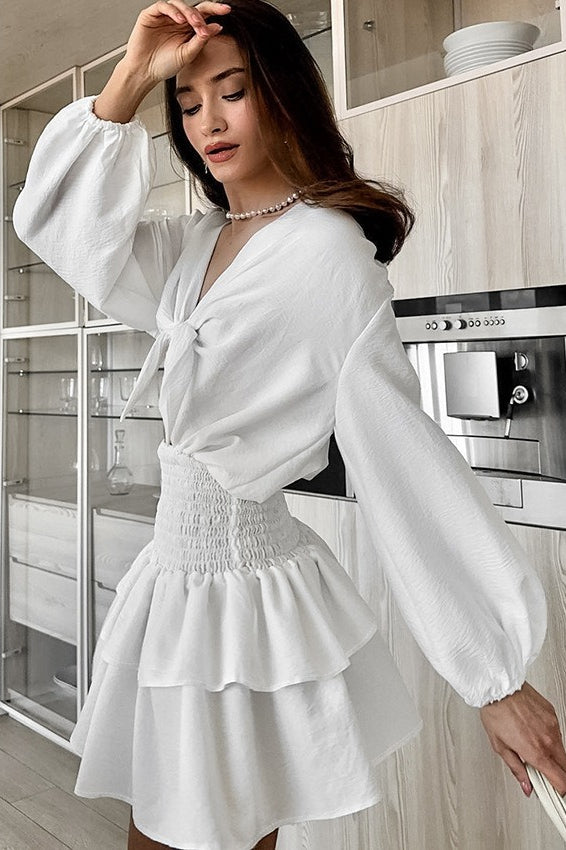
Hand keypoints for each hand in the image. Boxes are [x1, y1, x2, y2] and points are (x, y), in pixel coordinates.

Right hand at [123, 0, 231, 83]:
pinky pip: (164, 6)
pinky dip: (173, 10)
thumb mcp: (187, 54)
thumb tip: (217, 27)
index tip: (227, 10)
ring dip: (189, 12)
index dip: (215, 9)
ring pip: (180, 4)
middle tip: (203, 26)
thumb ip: (201, 40)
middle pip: (193, 8)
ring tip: (194, 24)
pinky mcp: (151, 15)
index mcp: (188, 29)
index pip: (204, 15)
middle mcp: (177, 20)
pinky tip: (180, 20)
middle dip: (201, 15)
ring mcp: (164, 16)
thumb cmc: (164, 65)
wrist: (144, 72)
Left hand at [480, 681, 565, 797]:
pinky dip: (549, 737)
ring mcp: (553, 726)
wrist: (498, 687)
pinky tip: (534, 731)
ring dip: (552, 754)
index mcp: (536, 752)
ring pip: (562, 749)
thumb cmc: (496, 713)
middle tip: (541, 771)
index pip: (561, 781)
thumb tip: (526, 786)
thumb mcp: (500, 747)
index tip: (555, 792)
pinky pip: (557, 732)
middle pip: (565, 767)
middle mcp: (548, 740)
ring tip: (532, 746)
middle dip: (557, 773)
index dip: (560, 790)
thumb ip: (517, 769)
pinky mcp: (553, 714)